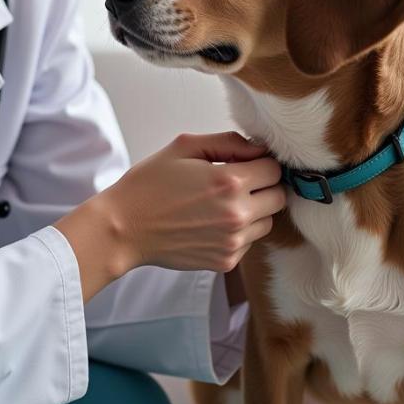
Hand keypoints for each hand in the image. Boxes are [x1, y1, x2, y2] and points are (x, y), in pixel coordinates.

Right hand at [102, 131, 285, 272]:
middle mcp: (237, 214)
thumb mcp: (184, 147)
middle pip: (279, 197)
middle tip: (238, 182)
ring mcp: (233, 241)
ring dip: (254, 210)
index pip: (274, 169)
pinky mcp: (226, 261)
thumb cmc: (149, 184)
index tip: (246, 162)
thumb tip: (258, 148)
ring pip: (267, 222)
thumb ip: (227, 142)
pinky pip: (249, 242)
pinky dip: (238, 231)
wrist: (124, 227)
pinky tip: (211, 222)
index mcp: (229, 182)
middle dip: (263, 185)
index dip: (261, 162)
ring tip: (222, 203)